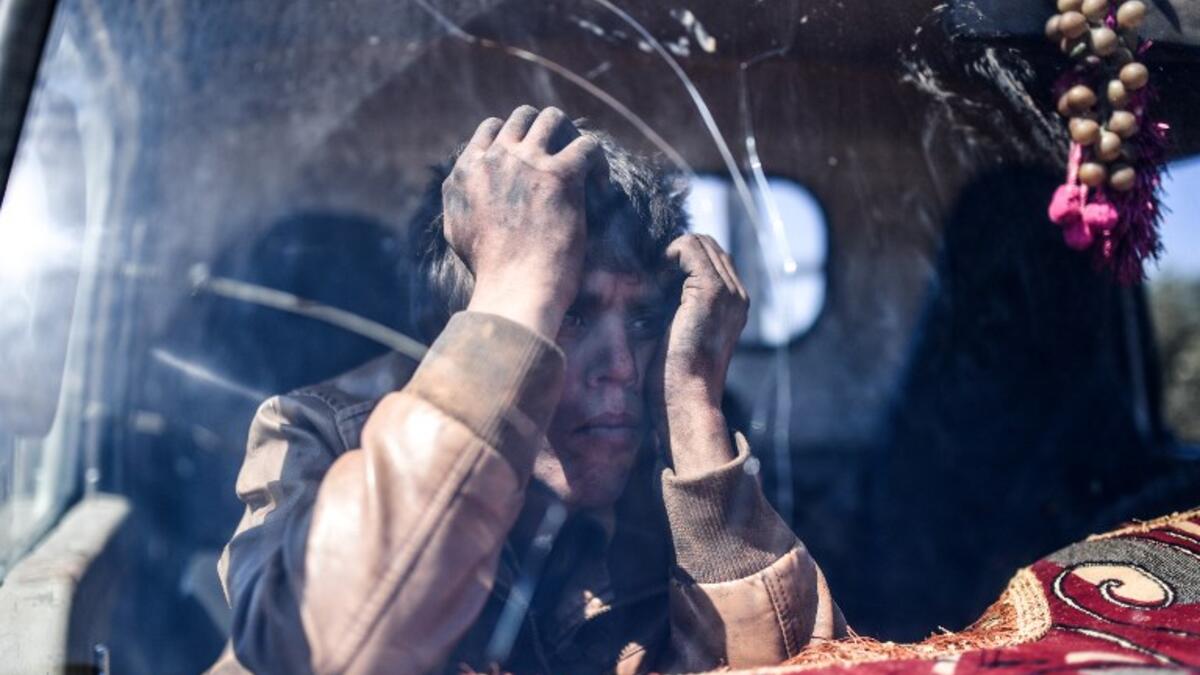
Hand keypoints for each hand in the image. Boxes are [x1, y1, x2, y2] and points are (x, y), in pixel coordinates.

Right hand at [442, 106, 603, 336]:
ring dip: (570, 135)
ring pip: (553, 118)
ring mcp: (528, 162)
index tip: (530, 156)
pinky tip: (600, 184)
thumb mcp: (457, 231)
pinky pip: (587, 146)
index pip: (491, 130)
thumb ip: (459, 198)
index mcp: (467, 170)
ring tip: (582, 161)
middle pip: (522, 117)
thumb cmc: (490, 272)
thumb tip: (461, 186)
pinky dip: (598, 162)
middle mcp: (495, 158)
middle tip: (560, 154)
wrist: (514, 289)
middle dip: (543, 130)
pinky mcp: (561, 175)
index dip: (514, 138)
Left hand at [656, 234, 748, 476]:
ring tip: (651, 281)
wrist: (685, 401)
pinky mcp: (712, 291)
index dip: (680, 259)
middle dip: (675, 252)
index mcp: (733, 305)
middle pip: (707, 244)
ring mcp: (729, 291)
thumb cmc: (672, 378)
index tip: (653, 278)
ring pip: (698, 241)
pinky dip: (667, 255)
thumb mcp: (676, 332)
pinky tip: (653, 282)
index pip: (710, 257)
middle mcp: (738, 295)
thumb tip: (644, 280)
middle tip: (649, 276)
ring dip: (669, 254)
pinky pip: (689, 247)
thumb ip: (673, 304)